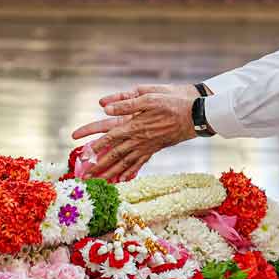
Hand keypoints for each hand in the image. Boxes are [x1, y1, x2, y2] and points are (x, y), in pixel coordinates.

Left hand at [71, 88, 198, 181]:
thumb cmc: (172, 101)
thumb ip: (125, 103)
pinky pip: (139, 163)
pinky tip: (123, 179)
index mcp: (134, 125)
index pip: (109, 137)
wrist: (195, 114)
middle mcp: (139, 139)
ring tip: (100, 182)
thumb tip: (104, 107)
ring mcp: (147, 146)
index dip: (95, 145)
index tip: (82, 153)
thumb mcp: (148, 96)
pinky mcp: (155, 149)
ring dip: (111, 173)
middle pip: (114, 155)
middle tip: (86, 177)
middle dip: (99, 167)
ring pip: (125, 163)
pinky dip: (130, 172)